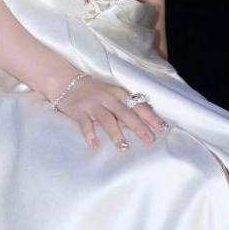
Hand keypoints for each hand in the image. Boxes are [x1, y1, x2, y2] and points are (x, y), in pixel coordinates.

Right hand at [54, 74, 168, 151]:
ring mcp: (93, 104)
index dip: (150, 116)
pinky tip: (94, 145)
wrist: (66, 81)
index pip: (137, 105)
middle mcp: (107, 98)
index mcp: (118, 94)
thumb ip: (126, 106)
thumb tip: (148, 121)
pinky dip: (89, 134)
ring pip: (107, 119)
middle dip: (138, 126)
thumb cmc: (94, 91)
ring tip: (123, 148)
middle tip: (149, 140)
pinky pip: (84, 124)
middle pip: (125, 112)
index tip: (162, 128)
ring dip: (115, 133)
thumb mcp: (112, 94)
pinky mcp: (78, 111)